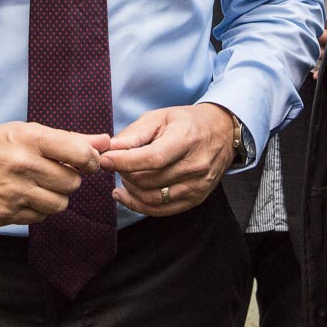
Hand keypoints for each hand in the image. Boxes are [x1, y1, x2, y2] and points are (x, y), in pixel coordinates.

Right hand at [0, 122, 110, 225]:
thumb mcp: (28, 131)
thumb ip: (69, 139)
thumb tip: (107, 141)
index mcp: (30, 139)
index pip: (80, 155)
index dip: (90, 161)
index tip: (85, 162)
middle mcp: (22, 166)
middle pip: (73, 183)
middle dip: (70, 179)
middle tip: (55, 171)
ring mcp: (12, 193)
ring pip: (59, 204)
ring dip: (56, 196)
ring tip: (39, 183)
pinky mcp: (3, 215)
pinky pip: (39, 218)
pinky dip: (37, 208)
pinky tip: (23, 195)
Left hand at [100, 103, 234, 216]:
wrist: (221, 132)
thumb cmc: (187, 122)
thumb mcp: (160, 117)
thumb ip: (135, 133)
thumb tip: (110, 148)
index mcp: (186, 140)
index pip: (153, 158)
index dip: (125, 161)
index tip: (105, 160)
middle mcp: (195, 165)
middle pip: (149, 180)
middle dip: (124, 174)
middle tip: (113, 164)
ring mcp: (197, 185)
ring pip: (153, 198)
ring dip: (130, 191)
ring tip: (121, 178)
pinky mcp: (196, 199)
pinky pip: (162, 210)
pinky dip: (139, 205)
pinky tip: (125, 195)